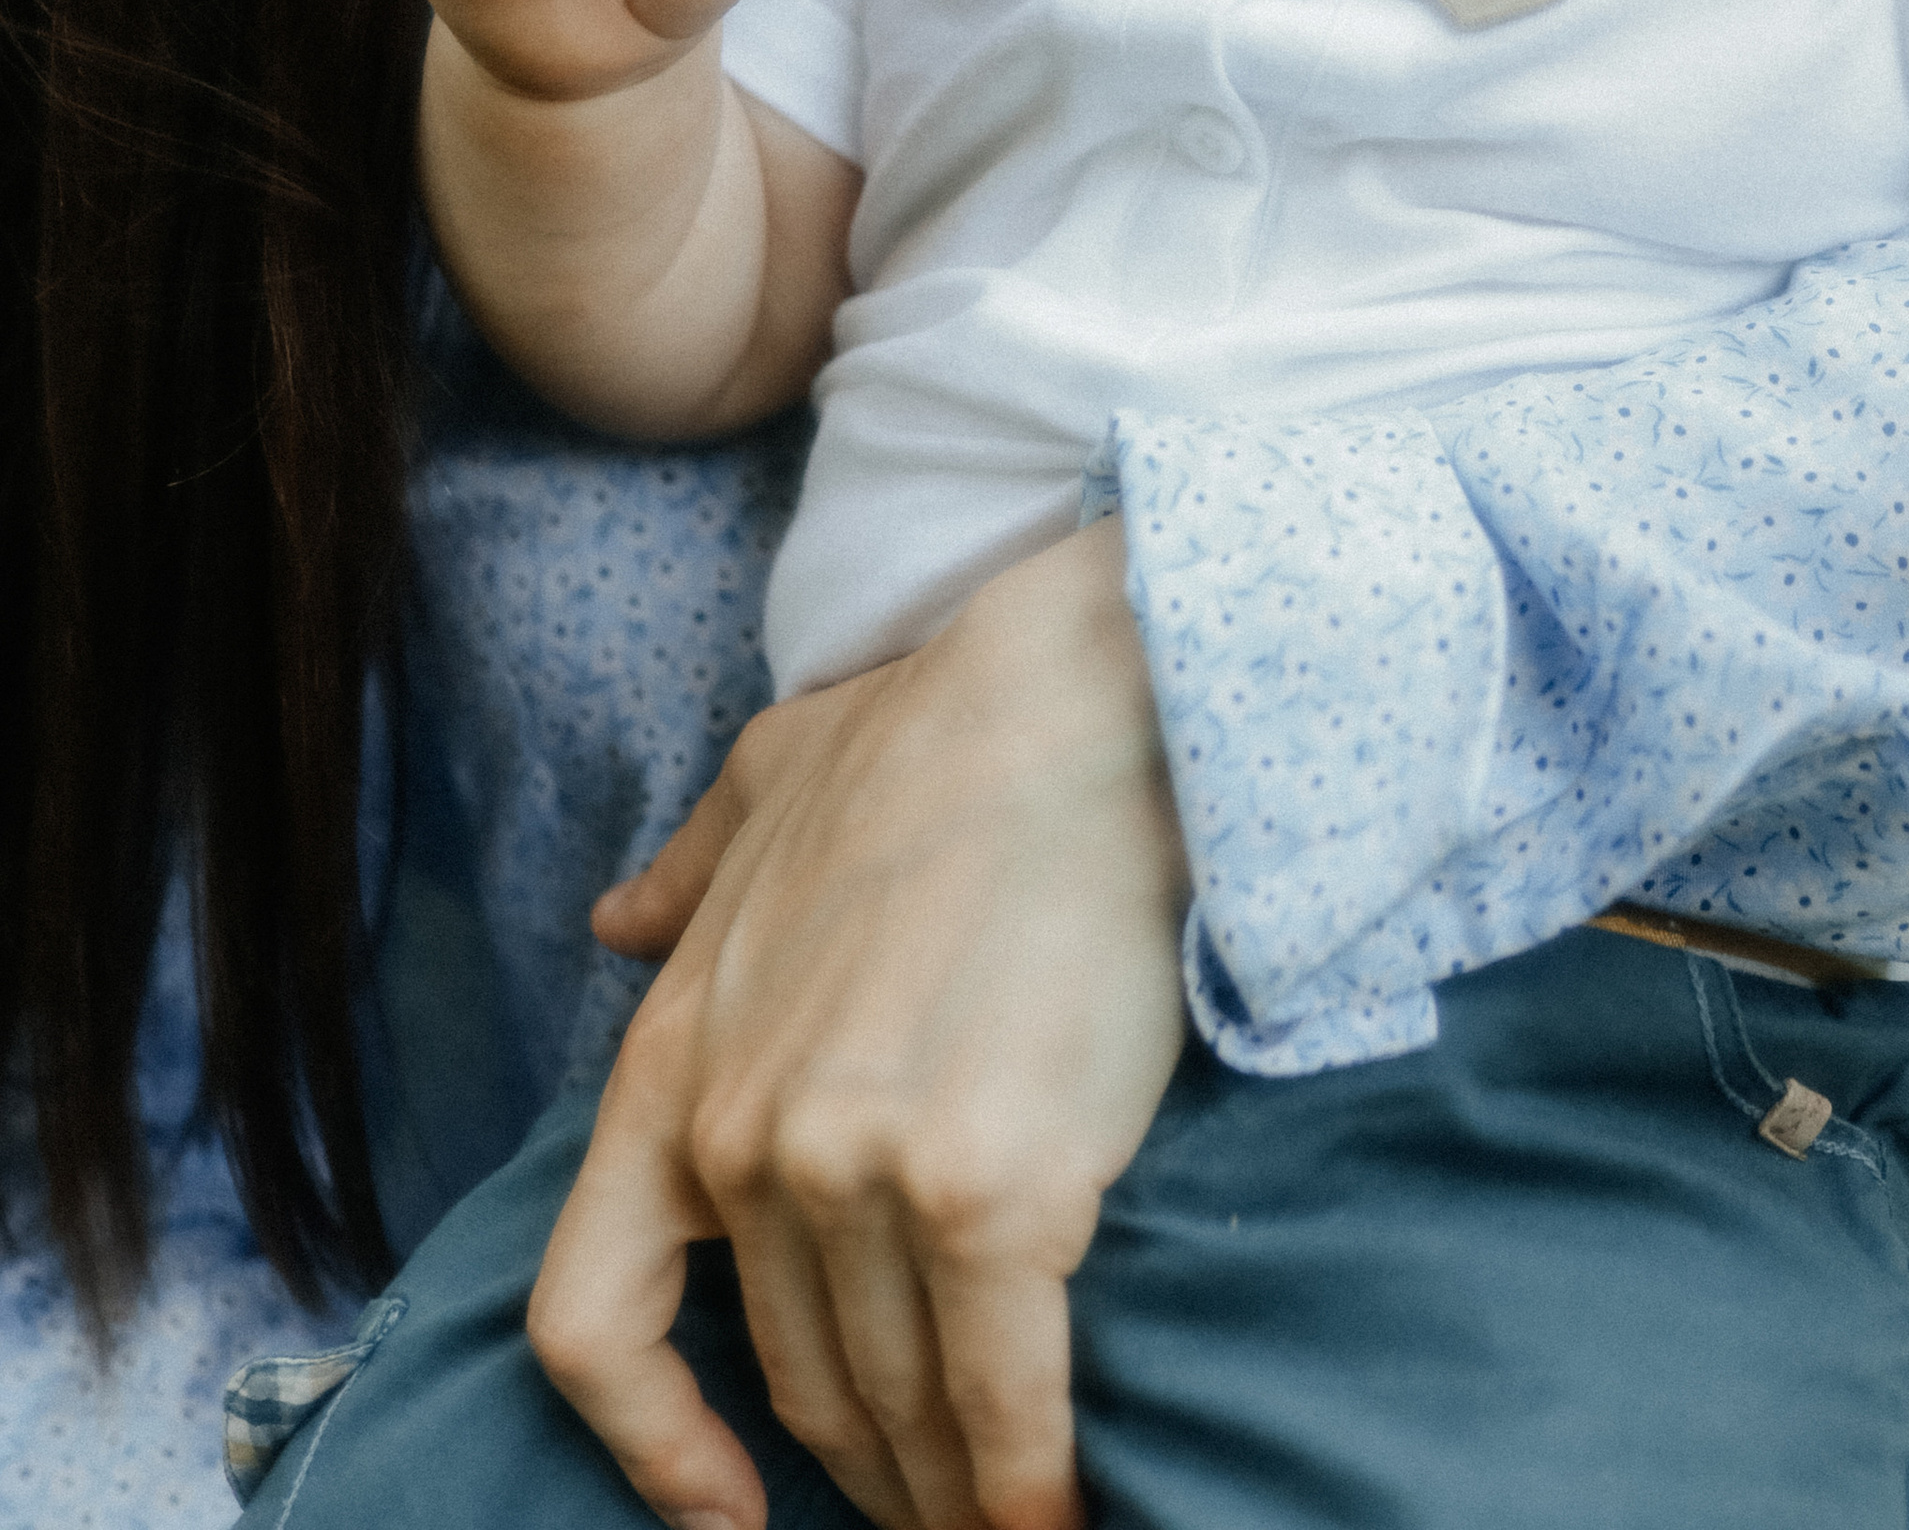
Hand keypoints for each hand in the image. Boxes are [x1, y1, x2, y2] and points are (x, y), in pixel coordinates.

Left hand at [528, 524, 1191, 1529]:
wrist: (1075, 704)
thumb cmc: (939, 734)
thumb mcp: (768, 784)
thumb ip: (686, 872)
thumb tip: (619, 918)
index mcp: (676, 1067)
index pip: (591, 1320)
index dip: (645, 1446)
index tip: (720, 1510)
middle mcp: (749, 1148)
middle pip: (795, 1384)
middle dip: (867, 1472)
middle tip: (931, 1505)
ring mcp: (862, 1180)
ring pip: (901, 1406)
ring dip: (953, 1493)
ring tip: (1003, 1526)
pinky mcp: (993, 1201)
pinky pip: (1003, 1400)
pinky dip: (1029, 1484)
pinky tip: (1062, 1520)